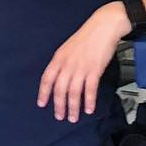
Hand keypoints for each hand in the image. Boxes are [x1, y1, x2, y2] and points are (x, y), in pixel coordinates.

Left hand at [37, 2, 128, 122]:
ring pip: (73, 92)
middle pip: (59, 89)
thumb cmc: (87, 36)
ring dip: (73, 107)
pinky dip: (88, 101)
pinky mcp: (94, 70)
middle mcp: (68, 64)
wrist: (104, 27)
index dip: (43, 92)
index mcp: (59, 58)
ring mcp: (81, 67)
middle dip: (59, 105)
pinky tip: (89, 109)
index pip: (47, 78)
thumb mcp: (68, 47)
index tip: (41, 104)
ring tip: (73, 118)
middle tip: (60, 116)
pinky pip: (89, 89)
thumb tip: (59, 77)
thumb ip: (63, 62)